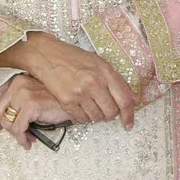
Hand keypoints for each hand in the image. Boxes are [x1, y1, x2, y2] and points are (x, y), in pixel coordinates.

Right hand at [0, 31, 137, 127]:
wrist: (47, 55)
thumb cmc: (73, 58)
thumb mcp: (99, 63)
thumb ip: (117, 80)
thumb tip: (133, 98)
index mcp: (105, 72)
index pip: (124, 100)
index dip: (129, 115)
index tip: (129, 123)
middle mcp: (94, 83)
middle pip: (111, 111)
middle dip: (110, 115)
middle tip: (106, 111)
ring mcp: (80, 93)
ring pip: (96, 117)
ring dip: (97, 116)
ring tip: (92, 108)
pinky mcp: (66, 101)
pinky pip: (81, 118)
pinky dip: (83, 117)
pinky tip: (82, 110)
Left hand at [0, 77, 72, 147]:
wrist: (77, 104)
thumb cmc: (56, 104)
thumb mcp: (29, 107)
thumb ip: (8, 114)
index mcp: (15, 81)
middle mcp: (16, 84)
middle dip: (5, 127)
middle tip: (18, 134)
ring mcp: (23, 94)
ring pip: (6, 122)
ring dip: (16, 135)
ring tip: (26, 139)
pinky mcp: (31, 105)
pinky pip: (18, 128)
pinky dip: (22, 138)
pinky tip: (29, 141)